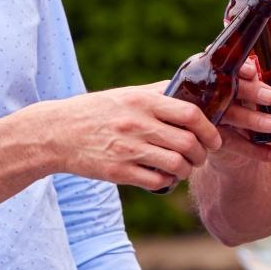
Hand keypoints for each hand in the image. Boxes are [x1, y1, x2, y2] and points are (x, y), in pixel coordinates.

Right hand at [14, 85, 221, 190]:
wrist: (57, 133)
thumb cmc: (97, 112)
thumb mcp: (126, 94)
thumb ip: (158, 92)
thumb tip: (191, 87)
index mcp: (142, 101)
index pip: (190, 114)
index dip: (209, 129)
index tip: (214, 138)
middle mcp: (137, 124)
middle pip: (188, 143)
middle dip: (202, 154)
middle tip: (201, 156)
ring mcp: (127, 149)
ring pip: (176, 165)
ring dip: (187, 170)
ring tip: (184, 167)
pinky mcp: (118, 172)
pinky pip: (157, 181)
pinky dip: (168, 182)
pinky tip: (165, 176)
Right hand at [204, 58, 270, 165]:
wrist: (240, 137)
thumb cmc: (256, 97)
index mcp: (223, 71)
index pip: (225, 64)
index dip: (238, 66)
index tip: (252, 69)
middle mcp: (212, 91)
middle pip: (227, 88)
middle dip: (249, 91)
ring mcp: (210, 116)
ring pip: (230, 116)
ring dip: (253, 120)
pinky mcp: (213, 139)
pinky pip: (234, 145)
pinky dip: (255, 150)